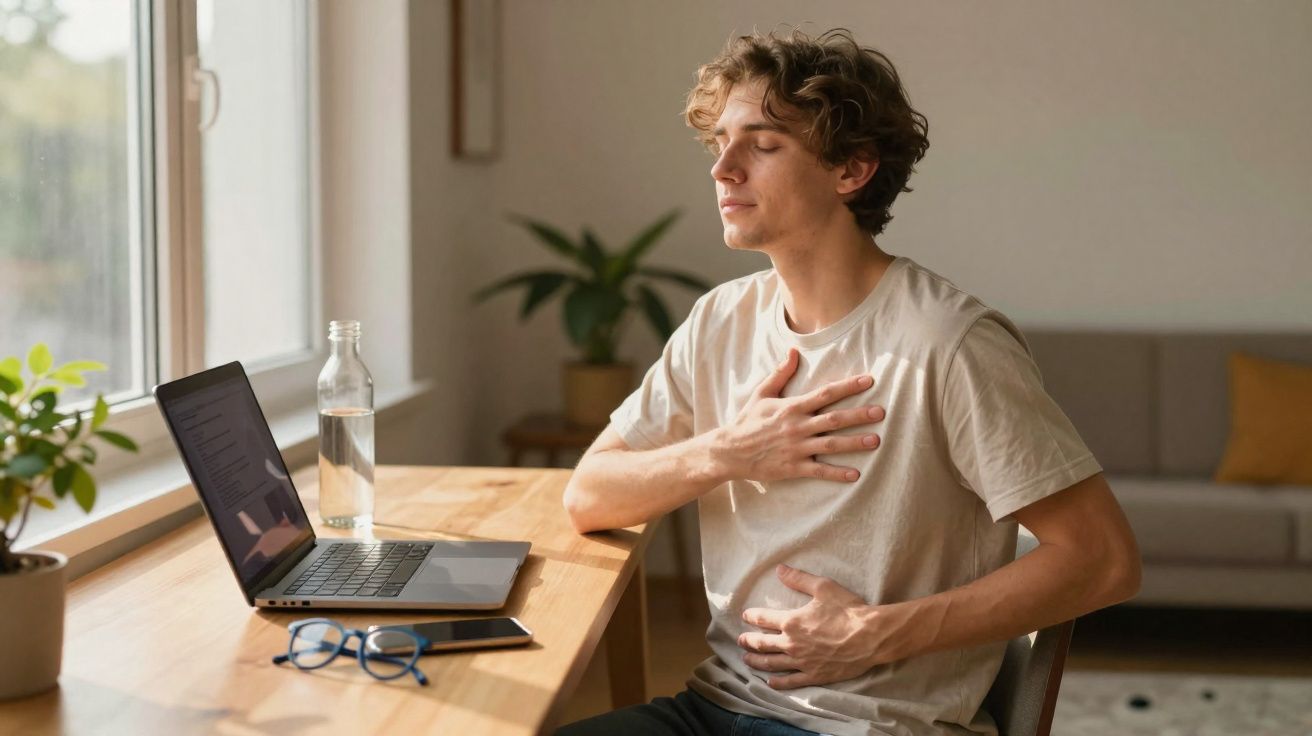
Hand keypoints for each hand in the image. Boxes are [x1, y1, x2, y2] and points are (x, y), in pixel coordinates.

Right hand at [714, 347, 884, 483]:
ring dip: (854, 443)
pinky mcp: (793, 467)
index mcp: (792, 407)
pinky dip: (837, 473)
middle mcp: (797, 427)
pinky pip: (819, 471)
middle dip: (859, 415)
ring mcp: (796, 448)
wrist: (729, 451)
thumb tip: (794, 351)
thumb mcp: (762, 393)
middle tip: (881, 412)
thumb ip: (781, 373)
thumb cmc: (747, 420)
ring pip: (831, 445)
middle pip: (834, 419)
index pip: (825, 393)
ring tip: (876, 441)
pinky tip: (855, 475)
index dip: (848, 386)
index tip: (869, 380)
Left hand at [738, 564, 896, 688]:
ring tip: (747, 660)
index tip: (745, 616)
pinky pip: (791, 681)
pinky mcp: (815, 676)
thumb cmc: (848, 609)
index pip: (764, 619)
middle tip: (740, 641)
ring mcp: (802, 662)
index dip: (752, 616)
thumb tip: (779, 569)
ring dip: (757, 662)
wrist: (871, 636)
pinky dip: (778, 682)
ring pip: (772, 664)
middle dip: (749, 642)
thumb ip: (799, 579)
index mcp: (792, 621)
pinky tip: (770, 682)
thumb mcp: (823, 587)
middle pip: (763, 644)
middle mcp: (792, 643)